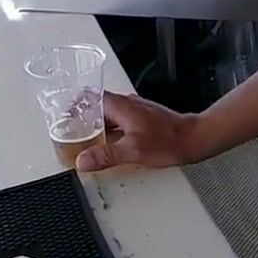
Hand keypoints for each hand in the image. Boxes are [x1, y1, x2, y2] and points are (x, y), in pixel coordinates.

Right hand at [75, 92, 204, 170]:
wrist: (194, 138)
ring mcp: (136, 111)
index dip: (74, 105)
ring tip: (85, 141)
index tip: (63, 116)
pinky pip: (119, 122)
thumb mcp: (132, 150)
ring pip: (108, 114)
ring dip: (96, 125)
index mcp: (121, 106)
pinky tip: (108, 144)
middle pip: (97, 106)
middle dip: (82, 118)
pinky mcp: (144, 120)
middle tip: (69, 132)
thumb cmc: (169, 140)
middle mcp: (128, 104)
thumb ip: (105, 155)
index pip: (89, 97)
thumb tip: (82, 161)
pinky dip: (109, 131)